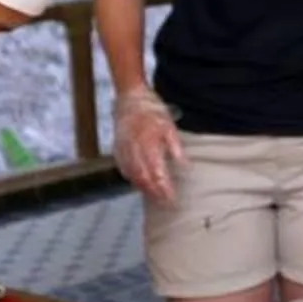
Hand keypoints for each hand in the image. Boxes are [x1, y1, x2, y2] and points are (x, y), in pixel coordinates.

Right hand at [112, 86, 188, 203]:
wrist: (130, 97)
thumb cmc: (152, 111)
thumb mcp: (169, 126)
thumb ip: (176, 147)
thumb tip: (185, 166)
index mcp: (148, 143)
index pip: (156, 173)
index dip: (164, 189)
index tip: (172, 199)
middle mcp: (133, 149)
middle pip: (144, 178)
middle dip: (155, 193)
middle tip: (166, 204)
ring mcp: (123, 150)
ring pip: (133, 176)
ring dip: (144, 189)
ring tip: (155, 198)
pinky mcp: (117, 149)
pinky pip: (124, 169)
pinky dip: (133, 179)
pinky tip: (141, 184)